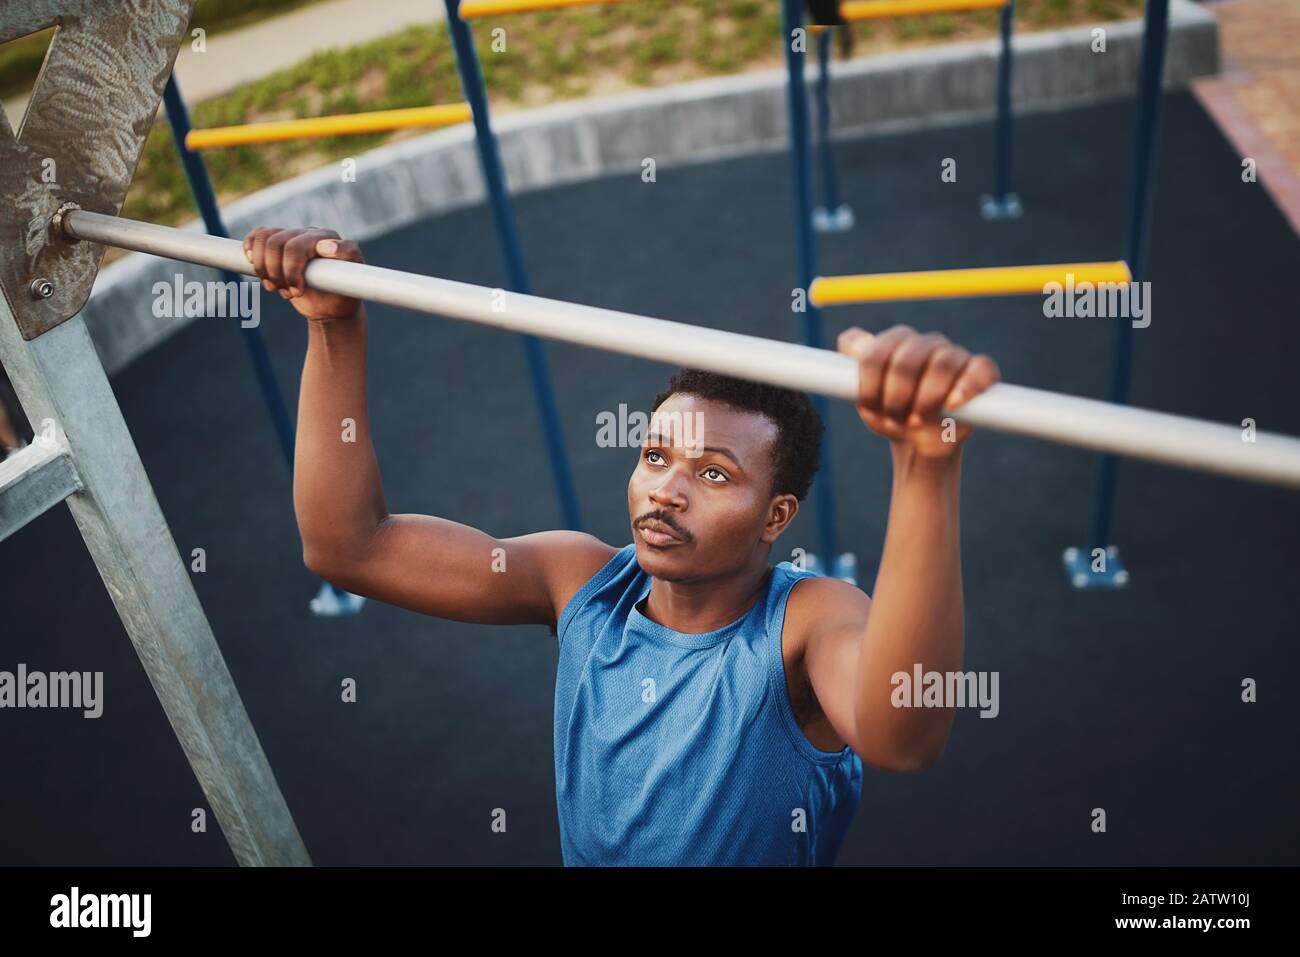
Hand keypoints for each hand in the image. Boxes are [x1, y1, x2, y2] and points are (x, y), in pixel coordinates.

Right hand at [243, 227, 364, 321]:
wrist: (329, 306)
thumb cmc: (343, 294)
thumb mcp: (351, 280)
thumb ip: (347, 257)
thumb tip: (326, 245)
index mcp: (328, 238)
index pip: (299, 245)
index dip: (292, 268)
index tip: (298, 291)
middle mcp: (309, 234)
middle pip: (278, 243)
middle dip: (278, 273)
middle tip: (288, 294)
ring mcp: (292, 237)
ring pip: (265, 240)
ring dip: (264, 268)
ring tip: (275, 287)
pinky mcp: (278, 244)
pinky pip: (258, 235)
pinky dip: (251, 249)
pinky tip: (253, 264)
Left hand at [836, 325, 998, 458]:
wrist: (919, 443)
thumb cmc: (890, 415)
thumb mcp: (864, 397)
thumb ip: (848, 370)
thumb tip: (851, 341)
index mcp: (894, 342)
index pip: (876, 351)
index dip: (869, 383)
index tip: (870, 405)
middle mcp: (923, 343)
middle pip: (906, 360)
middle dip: (896, 397)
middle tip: (895, 417)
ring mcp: (952, 355)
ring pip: (941, 363)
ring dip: (926, 399)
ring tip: (917, 420)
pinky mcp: (979, 371)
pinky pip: (979, 368)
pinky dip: (966, 387)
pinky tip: (952, 404)